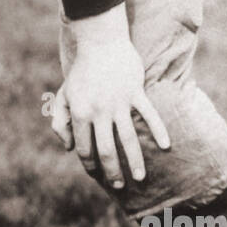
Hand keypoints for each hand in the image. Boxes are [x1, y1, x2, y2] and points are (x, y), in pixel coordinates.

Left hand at [51, 4, 169, 187]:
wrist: (100, 42)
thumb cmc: (81, 72)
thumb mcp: (64, 96)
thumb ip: (61, 123)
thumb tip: (68, 148)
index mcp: (80, 113)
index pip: (84, 147)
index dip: (89, 164)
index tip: (96, 175)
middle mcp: (99, 110)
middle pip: (107, 149)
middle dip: (113, 171)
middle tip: (120, 185)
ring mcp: (119, 102)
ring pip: (128, 138)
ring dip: (134, 160)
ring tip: (140, 177)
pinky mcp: (135, 92)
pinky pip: (149, 115)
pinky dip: (158, 130)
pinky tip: (165, 146)